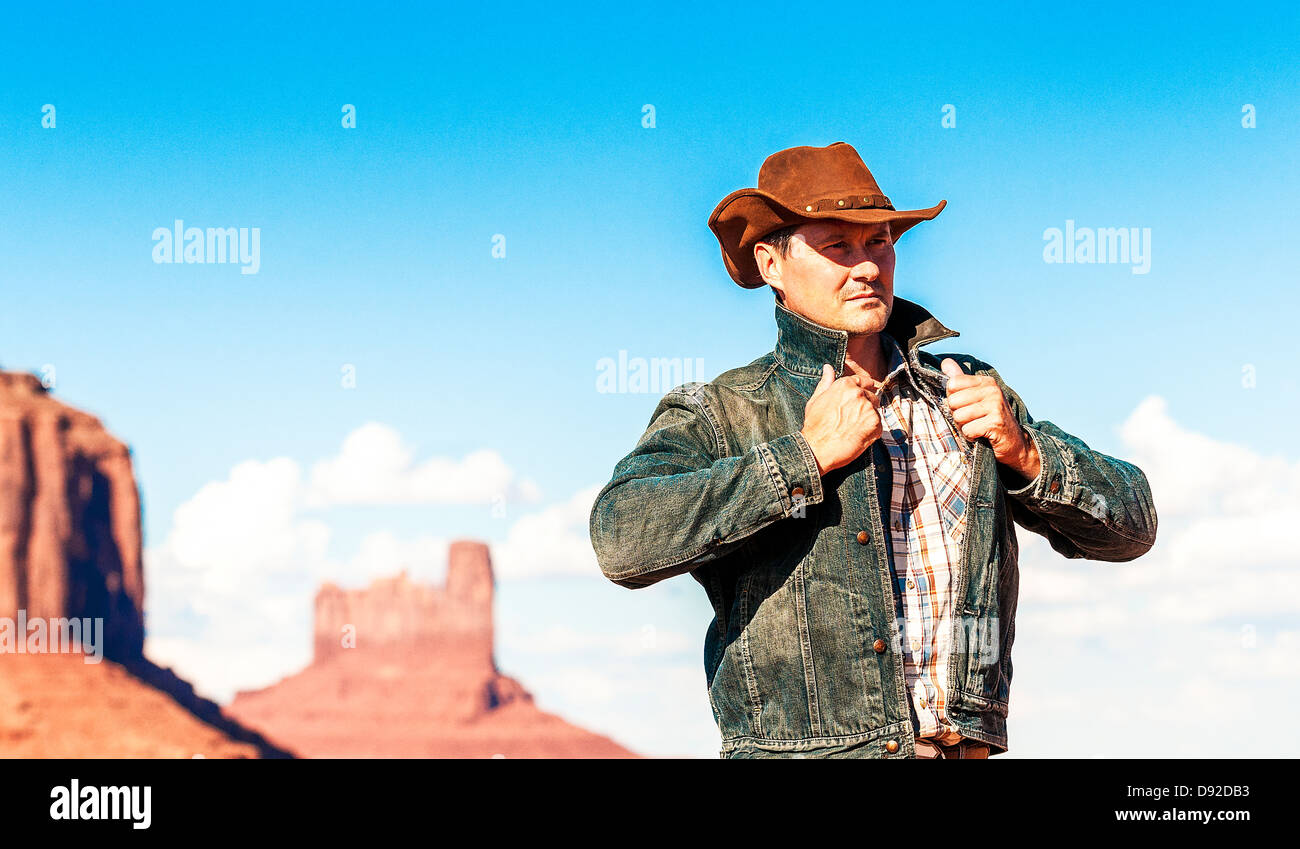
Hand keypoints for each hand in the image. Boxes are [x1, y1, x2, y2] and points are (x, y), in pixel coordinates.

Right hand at [800, 364, 882, 475]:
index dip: (863, 389)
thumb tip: (827, 367)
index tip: (861, 396)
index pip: (863, 381)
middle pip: (871, 396)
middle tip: (852, 419)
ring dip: (868, 418)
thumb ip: (825, 382)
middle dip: (865, 405)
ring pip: (875, 411)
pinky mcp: (876, 424)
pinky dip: (872, 431)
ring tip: (853, 428)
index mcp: (845, 385)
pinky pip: (879, 425)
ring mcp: (869, 409)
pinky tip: (858, 435)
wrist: (818, 449)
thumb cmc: (815, 426)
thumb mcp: (816, 400)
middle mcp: (859, 394)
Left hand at [940, 358, 1040, 480]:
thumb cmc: (990, 419)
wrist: (1015, 443)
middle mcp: (992, 390)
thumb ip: (960, 380)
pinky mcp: (996, 423)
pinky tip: (982, 435)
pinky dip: (971, 436)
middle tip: (972, 419)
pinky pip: (967, 430)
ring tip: (977, 426)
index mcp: (986, 382)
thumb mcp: (976, 397)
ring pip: (959, 416)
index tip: (966, 405)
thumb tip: (945, 362)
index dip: (953, 399)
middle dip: (958, 415)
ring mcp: (996, 406)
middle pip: (953, 402)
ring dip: (964, 426)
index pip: (952, 384)